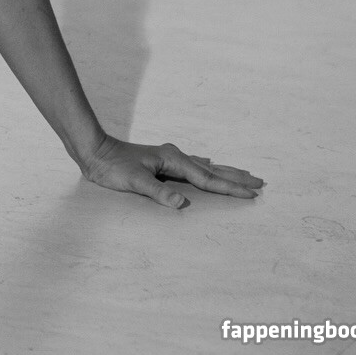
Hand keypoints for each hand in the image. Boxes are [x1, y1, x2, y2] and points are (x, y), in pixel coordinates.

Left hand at [79, 134, 263, 208]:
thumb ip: (158, 193)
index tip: (253, 194)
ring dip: (225, 173)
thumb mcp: (134, 182)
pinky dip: (208, 169)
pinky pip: (194, 167)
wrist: (94, 151)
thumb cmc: (112, 166)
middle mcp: (174, 157)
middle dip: (236, 177)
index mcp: (173, 160)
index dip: (230, 188)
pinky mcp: (162, 163)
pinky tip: (209, 165)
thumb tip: (182, 204)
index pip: (208, 179)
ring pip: (205, 167)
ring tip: (244, 175)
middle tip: (261, 183)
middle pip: (213, 170)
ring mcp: (169, 158)